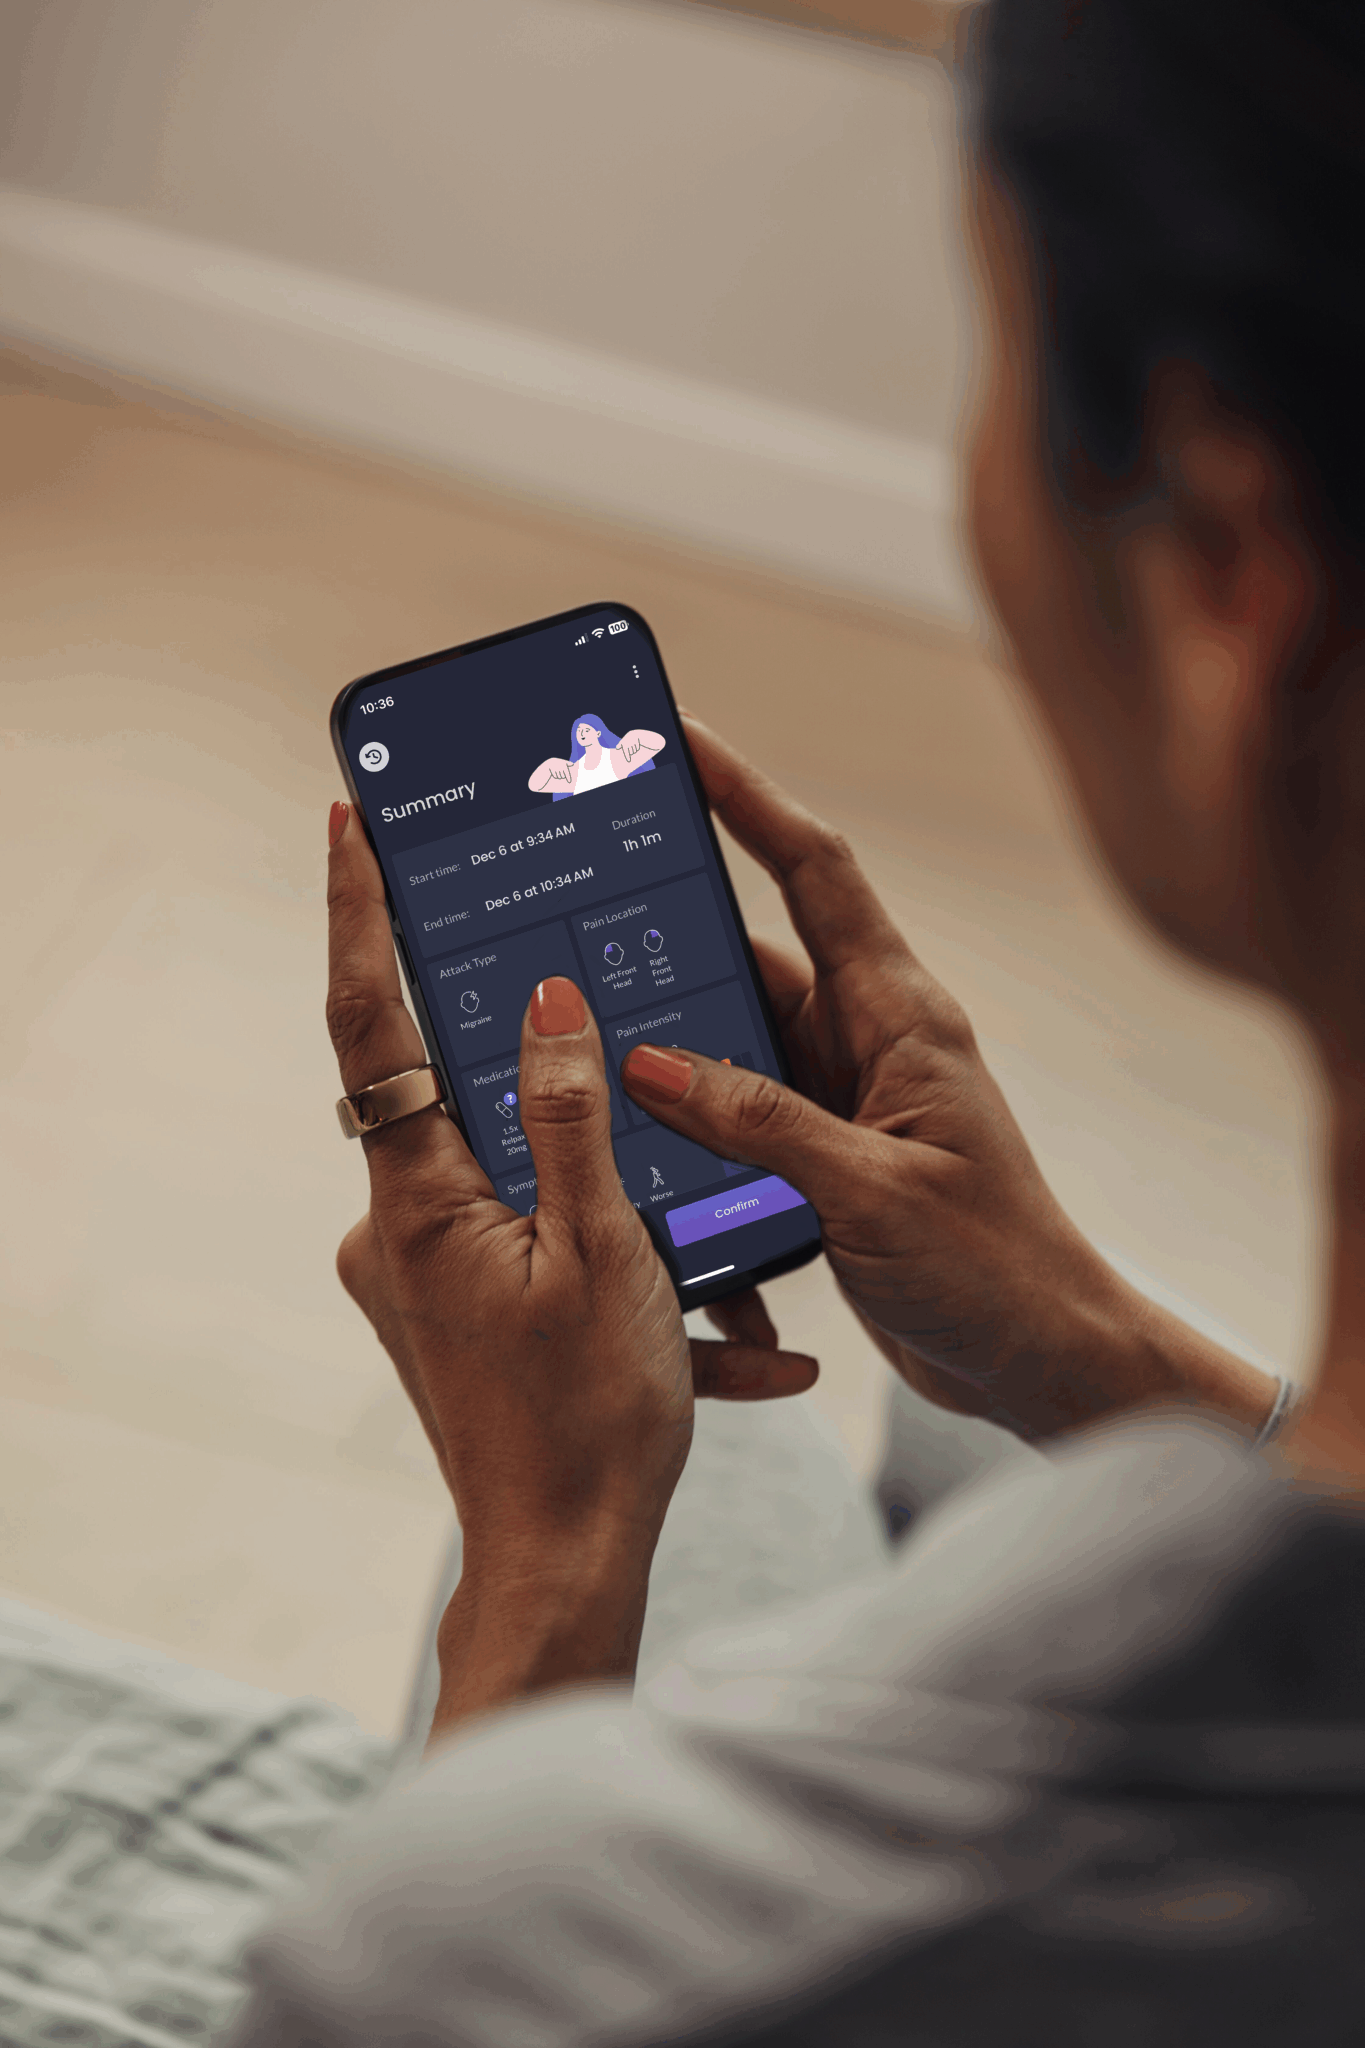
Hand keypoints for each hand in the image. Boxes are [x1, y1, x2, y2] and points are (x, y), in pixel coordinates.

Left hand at [325, 801, 815, 1737]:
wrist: (563, 1566)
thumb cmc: (588, 1423)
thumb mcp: (606, 1253)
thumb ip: (572, 1119)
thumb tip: (553, 1004)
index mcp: (419, 1200)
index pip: (370, 1023)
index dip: (358, 916)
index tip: (349, 825)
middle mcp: (400, 1226)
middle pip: (457, 1092)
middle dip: (540, 1059)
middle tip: (602, 1000)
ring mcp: (426, 1272)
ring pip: (520, 1175)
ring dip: (616, 1197)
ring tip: (718, 1271)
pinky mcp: (460, 1309)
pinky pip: (538, 1245)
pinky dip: (617, 1265)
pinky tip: (725, 1336)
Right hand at [620, 720, 1278, 1442]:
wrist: (1041, 1363)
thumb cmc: (995, 1271)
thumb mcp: (871, 1191)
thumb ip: (760, 1122)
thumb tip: (648, 1060)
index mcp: (901, 1018)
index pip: (815, 875)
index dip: (749, 798)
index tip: (682, 743)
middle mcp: (869, 1044)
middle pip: (753, 956)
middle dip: (673, 929)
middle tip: (582, 897)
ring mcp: (843, 1101)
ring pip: (732, 1042)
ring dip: (671, 1046)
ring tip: (585, 1035)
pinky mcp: (823, 1160)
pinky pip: (736, 1116)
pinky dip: (690, 1125)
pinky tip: (639, 1147)